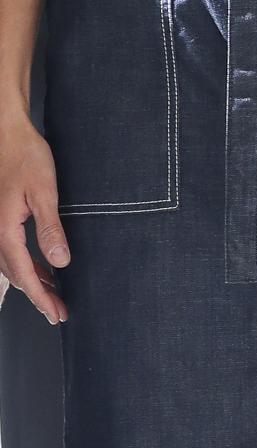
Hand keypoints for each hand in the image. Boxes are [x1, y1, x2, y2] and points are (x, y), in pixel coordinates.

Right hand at [0, 117, 68, 326]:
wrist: (7, 133)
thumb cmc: (25, 155)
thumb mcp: (44, 191)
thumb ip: (50, 228)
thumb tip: (60, 261)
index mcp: (4, 231)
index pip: (24, 276)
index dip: (42, 298)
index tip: (57, 314)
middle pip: (16, 276)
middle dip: (39, 296)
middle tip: (59, 312)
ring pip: (12, 266)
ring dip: (33, 281)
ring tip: (54, 295)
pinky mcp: (0, 219)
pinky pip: (10, 251)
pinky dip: (26, 264)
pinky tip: (41, 267)